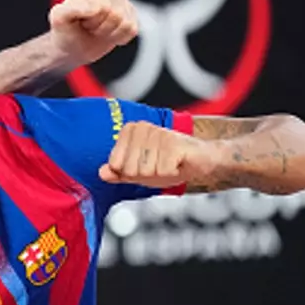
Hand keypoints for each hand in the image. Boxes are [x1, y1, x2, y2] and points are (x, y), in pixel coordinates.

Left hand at [48, 0, 137, 65]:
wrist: (71, 47)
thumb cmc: (65, 31)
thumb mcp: (59, 20)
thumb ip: (70, 10)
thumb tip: (95, 7)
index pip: (102, 7)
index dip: (90, 19)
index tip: (79, 20)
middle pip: (116, 14)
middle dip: (99, 27)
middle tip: (87, 26)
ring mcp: (122, 0)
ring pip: (125, 23)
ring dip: (108, 33)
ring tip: (96, 30)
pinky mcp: (131, 14)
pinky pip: (132, 30)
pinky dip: (118, 38)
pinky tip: (107, 34)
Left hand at [100, 120, 219, 188]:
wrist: (202, 160)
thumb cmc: (170, 163)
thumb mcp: (139, 171)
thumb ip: (119, 173)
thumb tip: (102, 172)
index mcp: (130, 131)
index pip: (115, 164)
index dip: (130, 173)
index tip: (144, 166)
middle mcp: (142, 128)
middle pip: (129, 169)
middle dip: (145, 175)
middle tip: (159, 165)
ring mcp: (158, 134)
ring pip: (145, 171)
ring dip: (160, 174)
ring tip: (169, 164)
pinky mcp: (173, 144)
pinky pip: (162, 171)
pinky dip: (171, 173)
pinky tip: (178, 164)